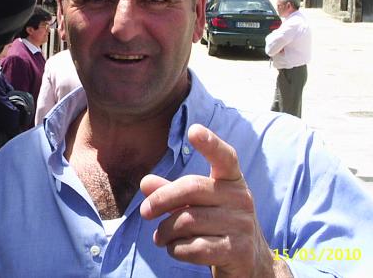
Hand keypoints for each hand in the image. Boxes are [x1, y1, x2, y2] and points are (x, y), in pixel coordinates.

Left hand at [140, 124, 289, 276]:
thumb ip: (172, 192)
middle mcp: (241, 198)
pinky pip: (194, 247)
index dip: (210, 144)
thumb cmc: (217, 225)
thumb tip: (145, 182)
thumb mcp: (198, 205)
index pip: (225, 157)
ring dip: (165, 231)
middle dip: (161, 200)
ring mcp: (242, 225)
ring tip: (161, 237)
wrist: (251, 264)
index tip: (194, 131)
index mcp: (232, 180)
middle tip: (145, 212)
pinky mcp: (238, 251)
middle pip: (191, 188)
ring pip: (187, 221)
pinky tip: (175, 249)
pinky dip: (176, 249)